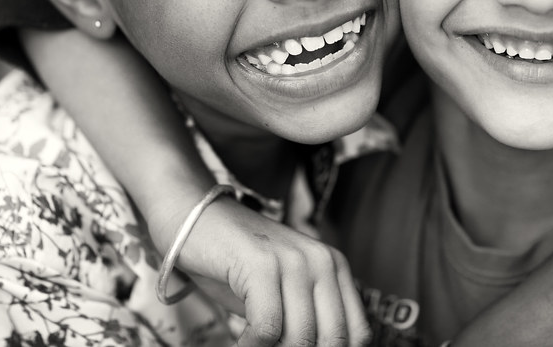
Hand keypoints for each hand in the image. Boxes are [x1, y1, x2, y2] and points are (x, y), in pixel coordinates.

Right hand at [159, 196, 369, 346]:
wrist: (196, 218)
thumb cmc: (236, 263)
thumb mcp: (282, 293)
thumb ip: (303, 321)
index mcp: (335, 268)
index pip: (356, 333)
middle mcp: (322, 261)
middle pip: (331, 339)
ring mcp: (294, 260)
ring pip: (299, 338)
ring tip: (252, 344)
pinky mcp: (262, 264)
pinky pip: (267, 329)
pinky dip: (251, 346)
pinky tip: (240, 341)